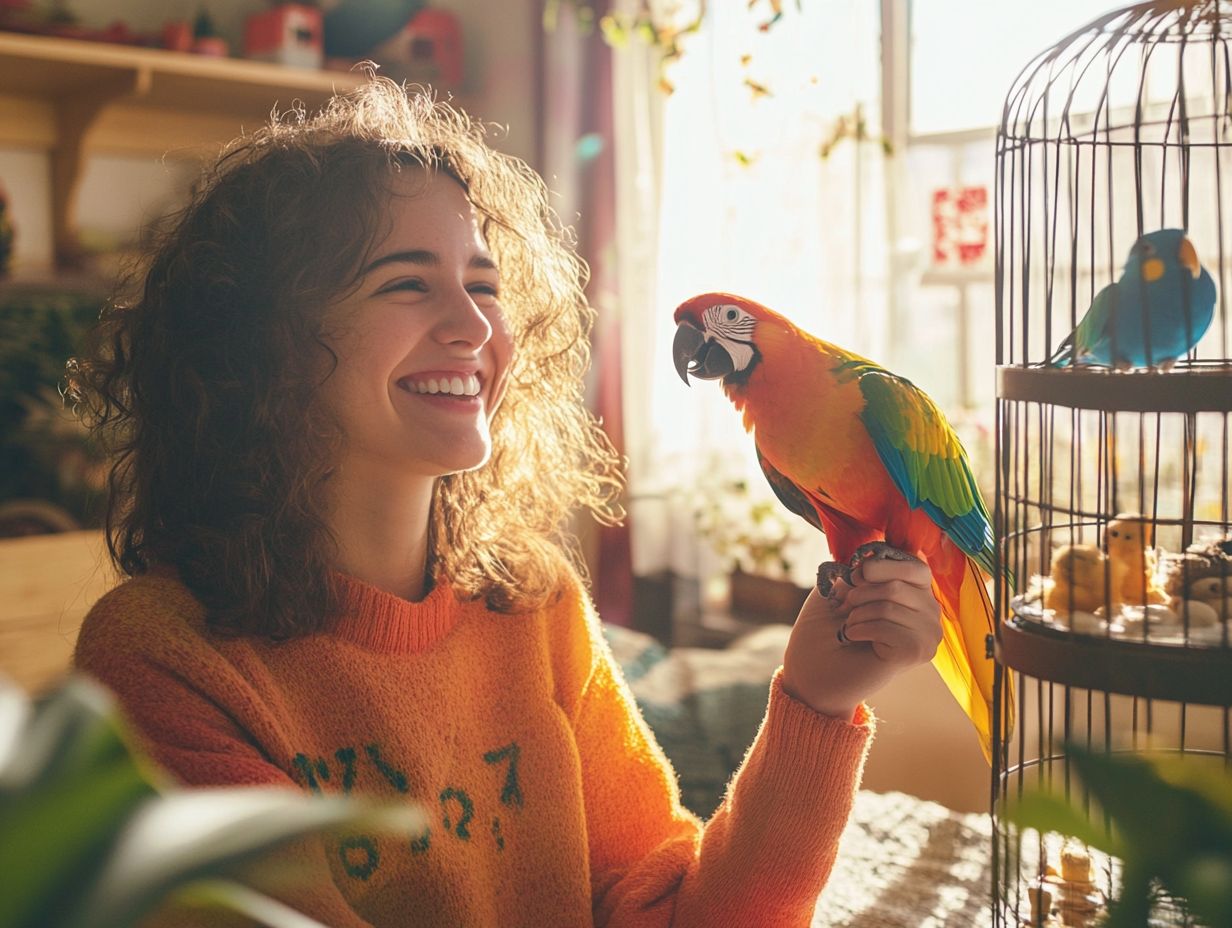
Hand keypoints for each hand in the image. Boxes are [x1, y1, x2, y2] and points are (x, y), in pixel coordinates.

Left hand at [780, 556, 941, 720]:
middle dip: (861, 594)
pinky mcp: (917, 652)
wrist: (813, 670)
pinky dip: (860, 629)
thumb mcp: (841, 587)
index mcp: (916, 591)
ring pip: (890, 605)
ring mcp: (927, 633)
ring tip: (850, 627)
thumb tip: (871, 559)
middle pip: (897, 585)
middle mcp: (929, 611)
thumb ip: (862, 568)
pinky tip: (853, 638)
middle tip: (846, 609)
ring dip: (858, 614)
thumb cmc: (827, 628)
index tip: (853, 577)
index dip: (879, 567)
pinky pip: (887, 627)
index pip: (914, 566)